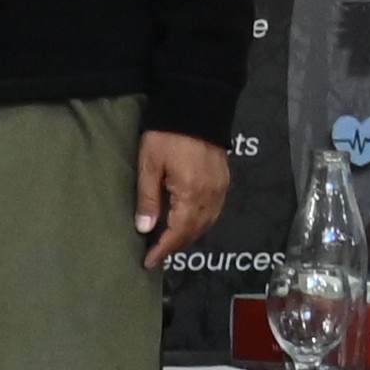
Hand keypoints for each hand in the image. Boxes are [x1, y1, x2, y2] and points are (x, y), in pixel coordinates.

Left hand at [137, 130, 231, 269]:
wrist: (196, 107)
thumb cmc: (166, 135)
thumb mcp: (149, 165)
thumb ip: (147, 198)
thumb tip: (145, 229)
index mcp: (191, 193)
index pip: (178, 232)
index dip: (163, 249)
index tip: (149, 261)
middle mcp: (211, 196)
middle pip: (195, 231)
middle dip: (176, 246)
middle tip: (156, 255)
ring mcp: (221, 189)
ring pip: (207, 223)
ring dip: (188, 236)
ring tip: (169, 243)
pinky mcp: (224, 181)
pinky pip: (214, 211)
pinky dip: (200, 223)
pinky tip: (188, 223)